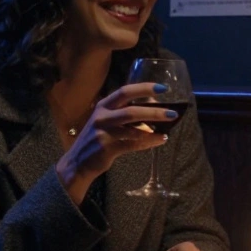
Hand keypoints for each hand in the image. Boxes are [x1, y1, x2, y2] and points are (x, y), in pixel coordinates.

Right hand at [56, 82, 177, 203]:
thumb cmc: (96, 139)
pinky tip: (160, 139)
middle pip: (131, 109)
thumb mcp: (107, 122)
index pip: (125, 91)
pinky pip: (133, 144)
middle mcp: (102, 116)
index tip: (162, 88)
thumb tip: (154, 110)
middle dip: (154, 110)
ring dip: (154, 127)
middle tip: (173, 112)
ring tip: (169, 127)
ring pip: (134, 128)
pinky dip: (149, 142)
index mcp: (103, 105)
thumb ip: (125, 115)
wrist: (77, 163)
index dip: (144, 88)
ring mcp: (103, 132)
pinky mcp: (106, 148)